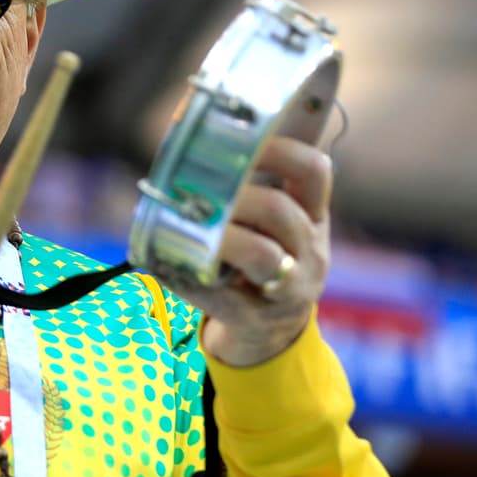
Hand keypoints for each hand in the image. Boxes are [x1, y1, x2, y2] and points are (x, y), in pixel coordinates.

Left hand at [179, 136, 332, 366]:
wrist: (271, 336)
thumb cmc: (263, 266)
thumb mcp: (274, 229)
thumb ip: (251, 190)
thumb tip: (194, 145)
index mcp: (312, 218)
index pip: (314, 172)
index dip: (280, 149)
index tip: (244, 140)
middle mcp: (310, 252)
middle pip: (280, 210)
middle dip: (235, 194)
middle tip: (200, 189)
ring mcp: (287, 291)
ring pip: (261, 255)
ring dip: (219, 234)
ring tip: (191, 224)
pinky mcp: (254, 321)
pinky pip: (221, 296)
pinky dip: (188, 277)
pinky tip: (162, 263)